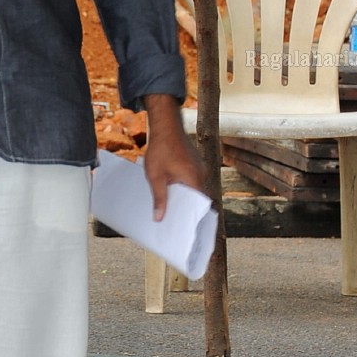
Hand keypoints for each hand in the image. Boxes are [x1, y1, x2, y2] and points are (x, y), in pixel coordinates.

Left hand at [142, 94, 204, 221]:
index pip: (199, 205)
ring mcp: (200, 167)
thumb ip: (160, 198)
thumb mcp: (155, 176)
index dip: (193, 218)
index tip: (187, 231)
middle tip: (175, 223)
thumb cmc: (160, 149)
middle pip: (196, 198)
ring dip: (183, 197)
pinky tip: (171, 191)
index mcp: (194, 179)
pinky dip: (183, 187)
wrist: (165, 125)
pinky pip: (191, 180)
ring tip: (170, 208)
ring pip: (193, 189)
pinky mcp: (195, 163)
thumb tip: (160, 218)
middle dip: (186, 210)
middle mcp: (202, 174)